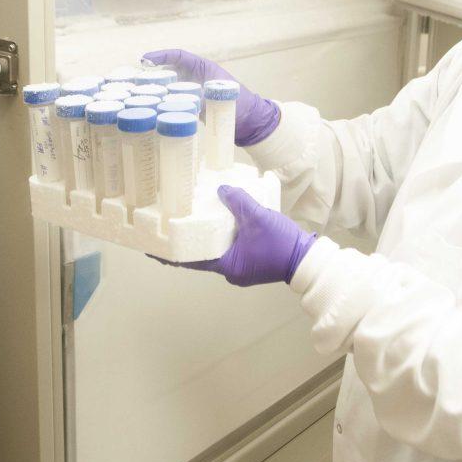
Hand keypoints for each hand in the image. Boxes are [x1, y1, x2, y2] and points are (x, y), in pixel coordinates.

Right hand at [141, 49, 279, 145]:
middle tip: (134, 81)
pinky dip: (163, 104)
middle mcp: (195, 77)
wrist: (251, 122)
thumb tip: (186, 103)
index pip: (178, 56)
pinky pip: (174, 102)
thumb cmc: (241, 104)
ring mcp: (193, 92)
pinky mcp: (192, 106)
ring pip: (169, 88)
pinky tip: (150, 110)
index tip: (145, 60)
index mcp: (203, 67)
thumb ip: (203, 98)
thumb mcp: (221, 97)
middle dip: (152, 75)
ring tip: (136, 95)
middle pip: (169, 71)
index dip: (161, 56)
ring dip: (155, 91)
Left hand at [160, 186, 316, 286]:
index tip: (152, 249)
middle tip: (169, 230)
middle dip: (187, 245)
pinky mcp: (252, 262)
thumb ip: (238, 201)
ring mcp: (242, 268)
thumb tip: (221, 189)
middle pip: (201, 257)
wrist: (309, 260)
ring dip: (206, 240)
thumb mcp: (258, 217)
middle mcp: (231, 271)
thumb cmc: (281, 244)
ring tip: (191, 223)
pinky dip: (221, 239)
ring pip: (217, 252)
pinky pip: (230, 250)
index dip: (170, 255)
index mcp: (227, 265)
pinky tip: (219, 224)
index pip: (190, 261)